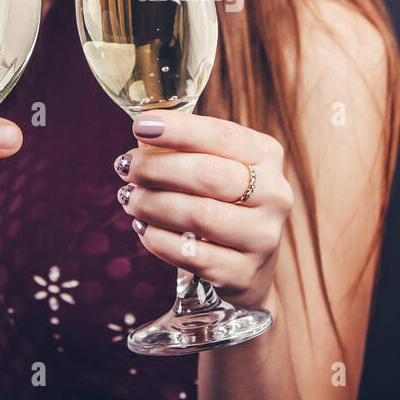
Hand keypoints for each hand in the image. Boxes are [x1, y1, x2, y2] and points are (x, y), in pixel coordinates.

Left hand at [114, 112, 292, 308]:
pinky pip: (192, 254)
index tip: (141, 126)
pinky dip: (159, 240)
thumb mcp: (215, 166)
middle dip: (157, 168)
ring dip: (153, 204)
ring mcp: (263, 236)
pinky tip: (144, 230)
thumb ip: (184, 147)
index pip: (221, 135)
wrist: (249, 266)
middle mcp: (274, 194)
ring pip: (199, 215)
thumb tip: (143, 133)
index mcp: (266, 156)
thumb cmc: (222, 202)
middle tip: (126, 168)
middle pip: (208, 175)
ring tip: (130, 199)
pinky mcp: (245, 273)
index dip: (179, 130)